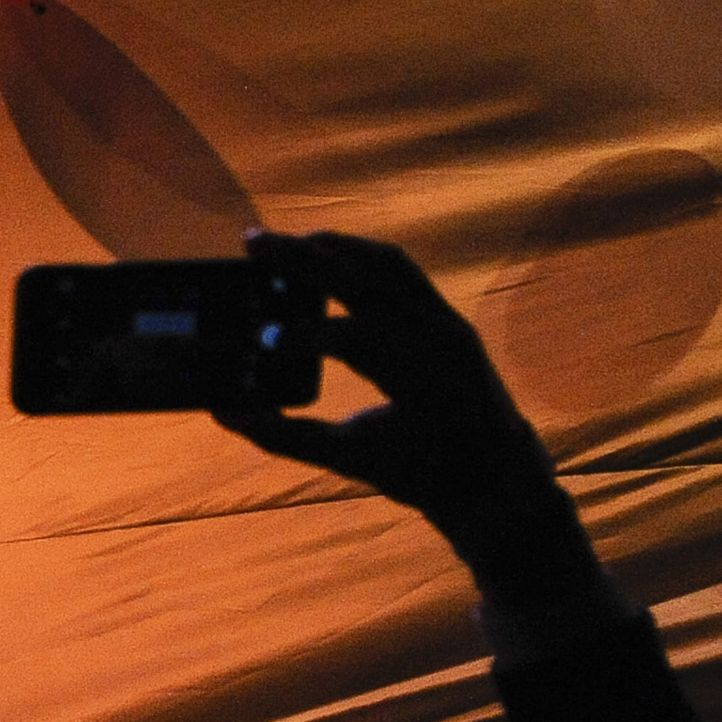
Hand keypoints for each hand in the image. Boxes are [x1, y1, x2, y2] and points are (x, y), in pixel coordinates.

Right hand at [214, 232, 593, 607]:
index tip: (264, 340)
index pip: (356, 338)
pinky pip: (401, 270)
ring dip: (332, 247)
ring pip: (386, 262)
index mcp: (421, 384)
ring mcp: (449, 322)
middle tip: (251, 242)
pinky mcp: (449, 315)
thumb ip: (287, 436)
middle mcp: (440, 341)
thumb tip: (226, 413)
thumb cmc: (423, 475)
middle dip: (305, 258)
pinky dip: (359, 256)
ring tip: (285, 244)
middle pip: (366, 280)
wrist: (496, 479)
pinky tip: (326, 256)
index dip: (305, 334)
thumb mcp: (353, 461)